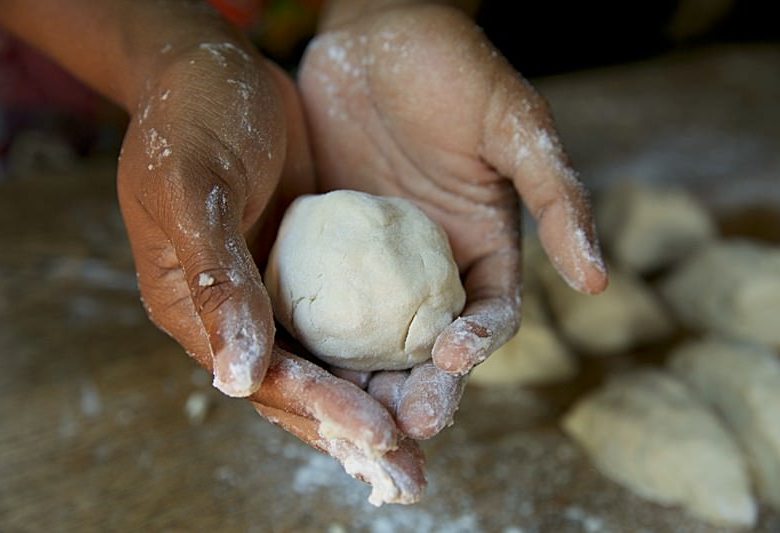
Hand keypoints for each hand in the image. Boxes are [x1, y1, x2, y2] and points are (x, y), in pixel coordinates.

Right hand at [115, 32, 425, 502]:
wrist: (213, 67)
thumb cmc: (188, 119)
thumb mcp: (193, 190)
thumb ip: (217, 279)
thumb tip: (235, 379)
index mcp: (193, 308)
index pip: (263, 377)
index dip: (321, 409)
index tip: (380, 434)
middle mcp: (235, 312)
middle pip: (299, 388)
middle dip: (355, 430)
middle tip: (411, 474)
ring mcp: (274, 290)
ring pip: (328, 362)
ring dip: (374, 401)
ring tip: (426, 437)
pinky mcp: (309, 266)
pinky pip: (345, 319)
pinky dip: (376, 349)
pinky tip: (421, 370)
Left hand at [299, 4, 607, 436]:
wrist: (371, 32)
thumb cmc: (452, 67)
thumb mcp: (512, 124)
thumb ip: (555, 195)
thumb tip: (597, 279)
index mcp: (481, 248)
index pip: (489, 317)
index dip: (478, 344)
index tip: (454, 361)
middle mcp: (429, 269)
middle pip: (429, 348)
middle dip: (421, 389)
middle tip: (402, 423)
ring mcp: (374, 265)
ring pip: (372, 340)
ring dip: (365, 382)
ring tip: (348, 414)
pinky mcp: (326, 251)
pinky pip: (318, 302)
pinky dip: (312, 336)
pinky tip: (294, 358)